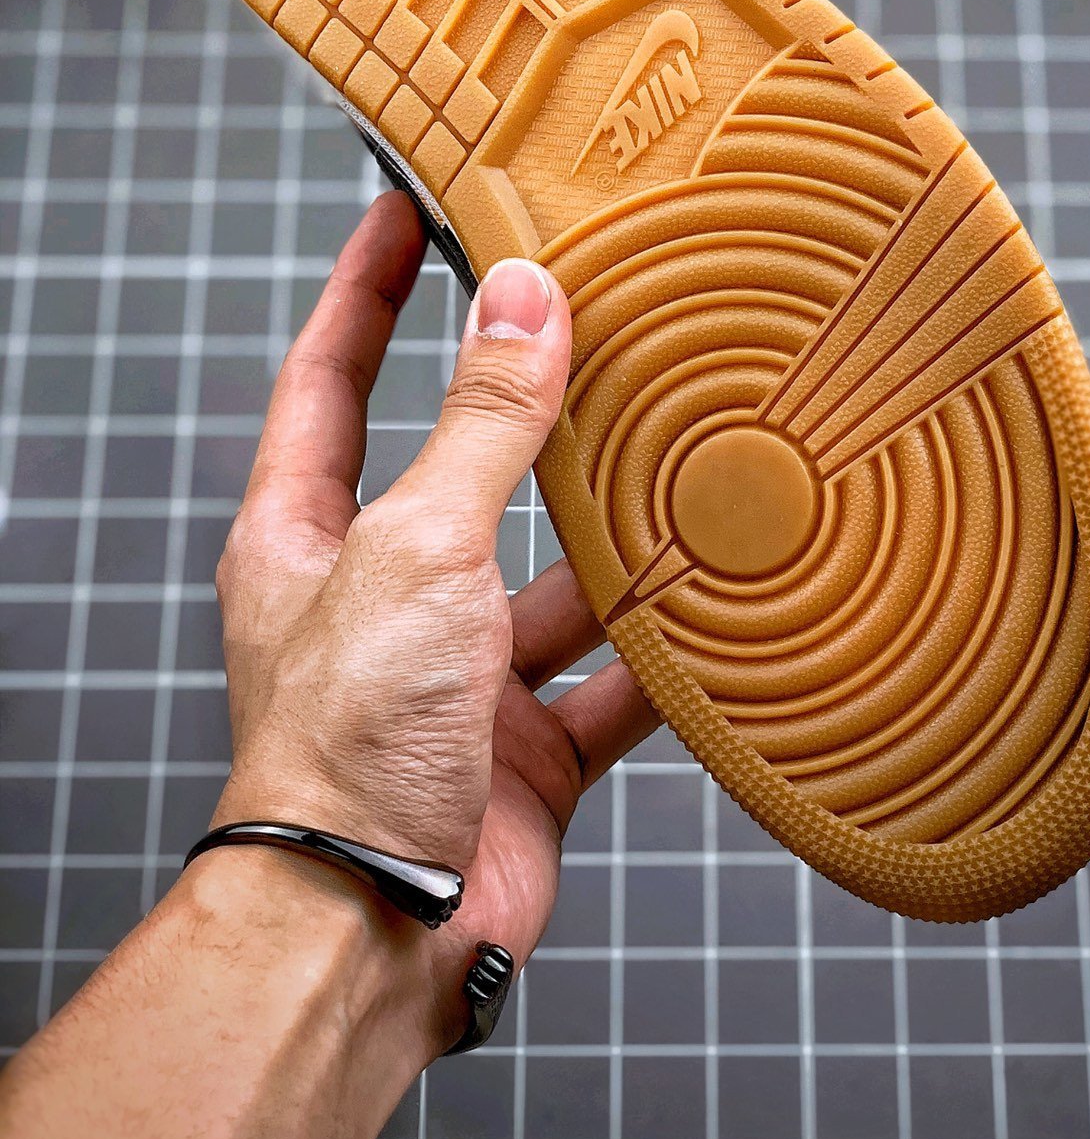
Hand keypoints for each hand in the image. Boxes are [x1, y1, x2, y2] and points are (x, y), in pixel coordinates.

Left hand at [208, 190, 656, 1050]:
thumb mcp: (415, 550)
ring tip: (696, 455)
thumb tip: (521, 300)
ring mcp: (459, 671)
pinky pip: (616, 674)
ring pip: (557, 572)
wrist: (374, 932)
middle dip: (528, 403)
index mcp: (311, 535)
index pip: (332, 375)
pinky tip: (730, 601)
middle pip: (462, 466)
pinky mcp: (529, 742)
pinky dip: (671, 646)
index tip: (411, 205)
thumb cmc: (346, 746)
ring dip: (623, 533)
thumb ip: (480, 427)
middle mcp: (384, 593)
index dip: (369, 287)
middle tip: (597, 319)